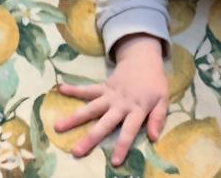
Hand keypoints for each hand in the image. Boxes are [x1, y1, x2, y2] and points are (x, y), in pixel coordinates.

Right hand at [54, 34, 166, 164]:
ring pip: (90, 108)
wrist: (143, 59)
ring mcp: (110, 95)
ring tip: (57, 126)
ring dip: (74, 117)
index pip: (129, 131)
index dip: (122, 146)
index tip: (114, 161)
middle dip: (90, 138)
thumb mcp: (163, 99)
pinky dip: (74, 89)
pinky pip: (87, 89)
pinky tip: (60, 89)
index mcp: (137, 108)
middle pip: (104, 123)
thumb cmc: (154, 83)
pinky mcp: (103, 87)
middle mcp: (120, 104)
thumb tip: (153, 137)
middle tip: (76, 151)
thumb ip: (158, 118)